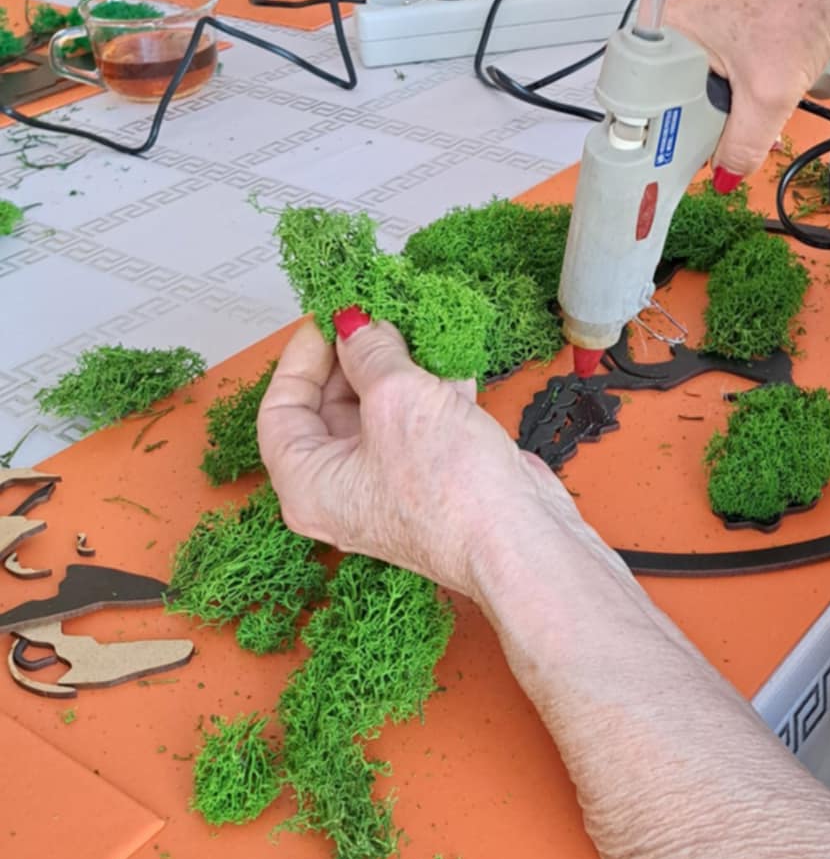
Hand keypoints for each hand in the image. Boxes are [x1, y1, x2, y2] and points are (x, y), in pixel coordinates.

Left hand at [259, 312, 545, 601]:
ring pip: (375, 413)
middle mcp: (339, 491)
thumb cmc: (451, 492)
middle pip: (328, 408)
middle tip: (377, 318)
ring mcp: (384, 486)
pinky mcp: (426, 479)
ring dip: (396, 370)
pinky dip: (428, 391)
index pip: (280, 410)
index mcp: (309, 485)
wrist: (520, 540)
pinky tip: (452, 368)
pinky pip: (413, 424)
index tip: (330, 318)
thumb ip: (370, 352)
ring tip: (416, 333)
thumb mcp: (398, 398)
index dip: (302, 357)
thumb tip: (356, 324)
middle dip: (354, 358)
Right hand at [665, 0, 829, 181]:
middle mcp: (673, 29)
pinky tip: (770, 86)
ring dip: (736, 109)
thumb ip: (744, 144)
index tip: (689, 166)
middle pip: (679, 102)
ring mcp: (702, 26)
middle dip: (715, 128)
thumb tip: (726, 175)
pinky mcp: (728, 24)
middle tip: (741, 142)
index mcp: (663, 38)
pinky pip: (726, 71)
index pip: (649, 110)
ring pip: (707, 89)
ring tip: (766, 106)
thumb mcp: (769, 93)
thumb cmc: (796, 0)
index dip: (671, 144)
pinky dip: (747, 87)